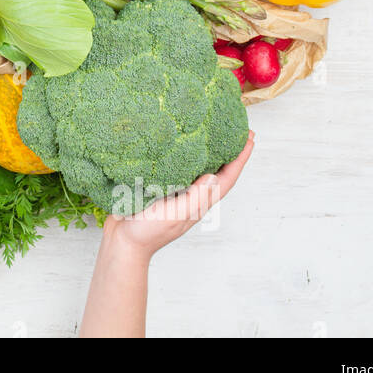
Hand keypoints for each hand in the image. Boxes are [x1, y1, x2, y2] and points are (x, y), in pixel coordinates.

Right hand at [103, 130, 254, 262]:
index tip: (250, 138)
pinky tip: (180, 143)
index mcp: (198, 202)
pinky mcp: (159, 186)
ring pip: (198, 167)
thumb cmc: (147, 233)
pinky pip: (177, 167)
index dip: (240, 159)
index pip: (226, 179)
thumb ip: (194, 198)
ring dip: (210, 150)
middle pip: (218, 171)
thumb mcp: (175, 216)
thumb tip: (213, 176)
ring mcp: (176, 191)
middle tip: (240, 130)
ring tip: (215, 131)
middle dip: (230, 152)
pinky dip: (184, 154)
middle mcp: (191, 195)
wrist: (122, 242)